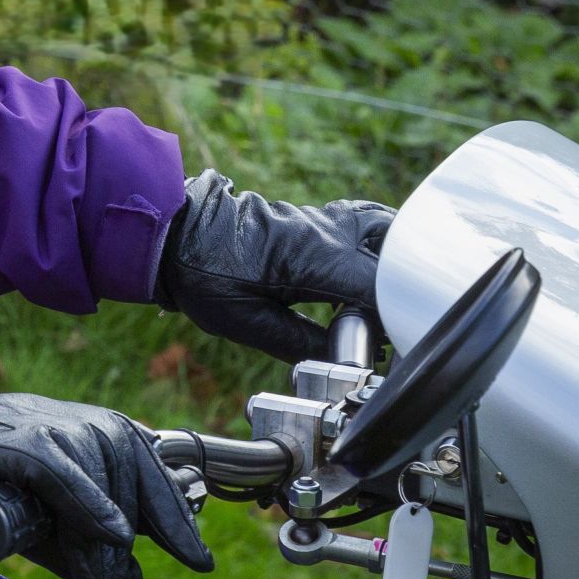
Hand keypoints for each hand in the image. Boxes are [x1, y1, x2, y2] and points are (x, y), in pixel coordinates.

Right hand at [0, 392, 213, 578]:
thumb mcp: (45, 509)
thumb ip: (87, 537)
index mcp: (94, 429)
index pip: (151, 470)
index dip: (174, 517)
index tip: (197, 558)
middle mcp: (81, 422)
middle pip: (131, 487)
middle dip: (127, 550)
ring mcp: (52, 429)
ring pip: (102, 491)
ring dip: (102, 551)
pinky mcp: (23, 444)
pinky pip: (66, 476)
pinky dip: (90, 504)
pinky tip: (112, 534)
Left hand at [155, 169, 391, 362]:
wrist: (173, 232)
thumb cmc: (201, 274)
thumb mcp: (247, 323)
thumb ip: (299, 343)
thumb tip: (340, 358)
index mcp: (313, 258)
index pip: (378, 286)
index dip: (395, 317)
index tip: (395, 342)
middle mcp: (325, 233)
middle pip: (393, 252)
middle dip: (404, 287)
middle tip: (397, 319)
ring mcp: (321, 221)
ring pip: (382, 227)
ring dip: (396, 256)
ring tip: (397, 290)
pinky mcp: (312, 219)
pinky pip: (362, 222)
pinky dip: (377, 241)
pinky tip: (373, 266)